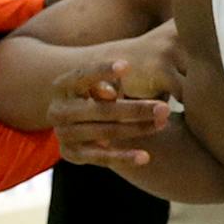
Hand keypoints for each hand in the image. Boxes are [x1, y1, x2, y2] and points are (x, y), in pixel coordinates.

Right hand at [47, 29, 180, 168]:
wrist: (76, 124)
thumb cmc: (96, 96)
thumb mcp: (98, 85)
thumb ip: (105, 85)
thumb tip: (110, 94)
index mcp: (63, 86)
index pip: (81, 76)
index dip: (102, 71)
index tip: (127, 66)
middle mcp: (58, 110)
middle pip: (101, 110)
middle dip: (136, 109)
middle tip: (165, 108)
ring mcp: (63, 133)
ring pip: (105, 132)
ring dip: (137, 129)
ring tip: (162, 124)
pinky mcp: (71, 154)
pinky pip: (101, 157)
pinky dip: (124, 157)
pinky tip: (145, 157)